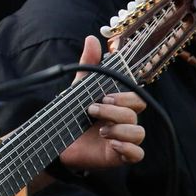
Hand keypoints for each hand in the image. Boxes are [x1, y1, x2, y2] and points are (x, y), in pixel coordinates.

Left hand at [57, 34, 145, 170]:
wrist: (56, 142)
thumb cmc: (72, 115)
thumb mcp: (78, 89)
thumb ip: (88, 66)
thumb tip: (92, 38)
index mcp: (119, 105)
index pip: (137, 97)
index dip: (124, 97)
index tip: (103, 96)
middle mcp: (125, 120)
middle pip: (137, 112)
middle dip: (116, 110)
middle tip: (93, 110)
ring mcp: (124, 139)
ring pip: (139, 133)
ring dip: (120, 129)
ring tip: (100, 131)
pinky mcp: (119, 156)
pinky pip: (137, 154)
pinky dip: (128, 148)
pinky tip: (111, 144)